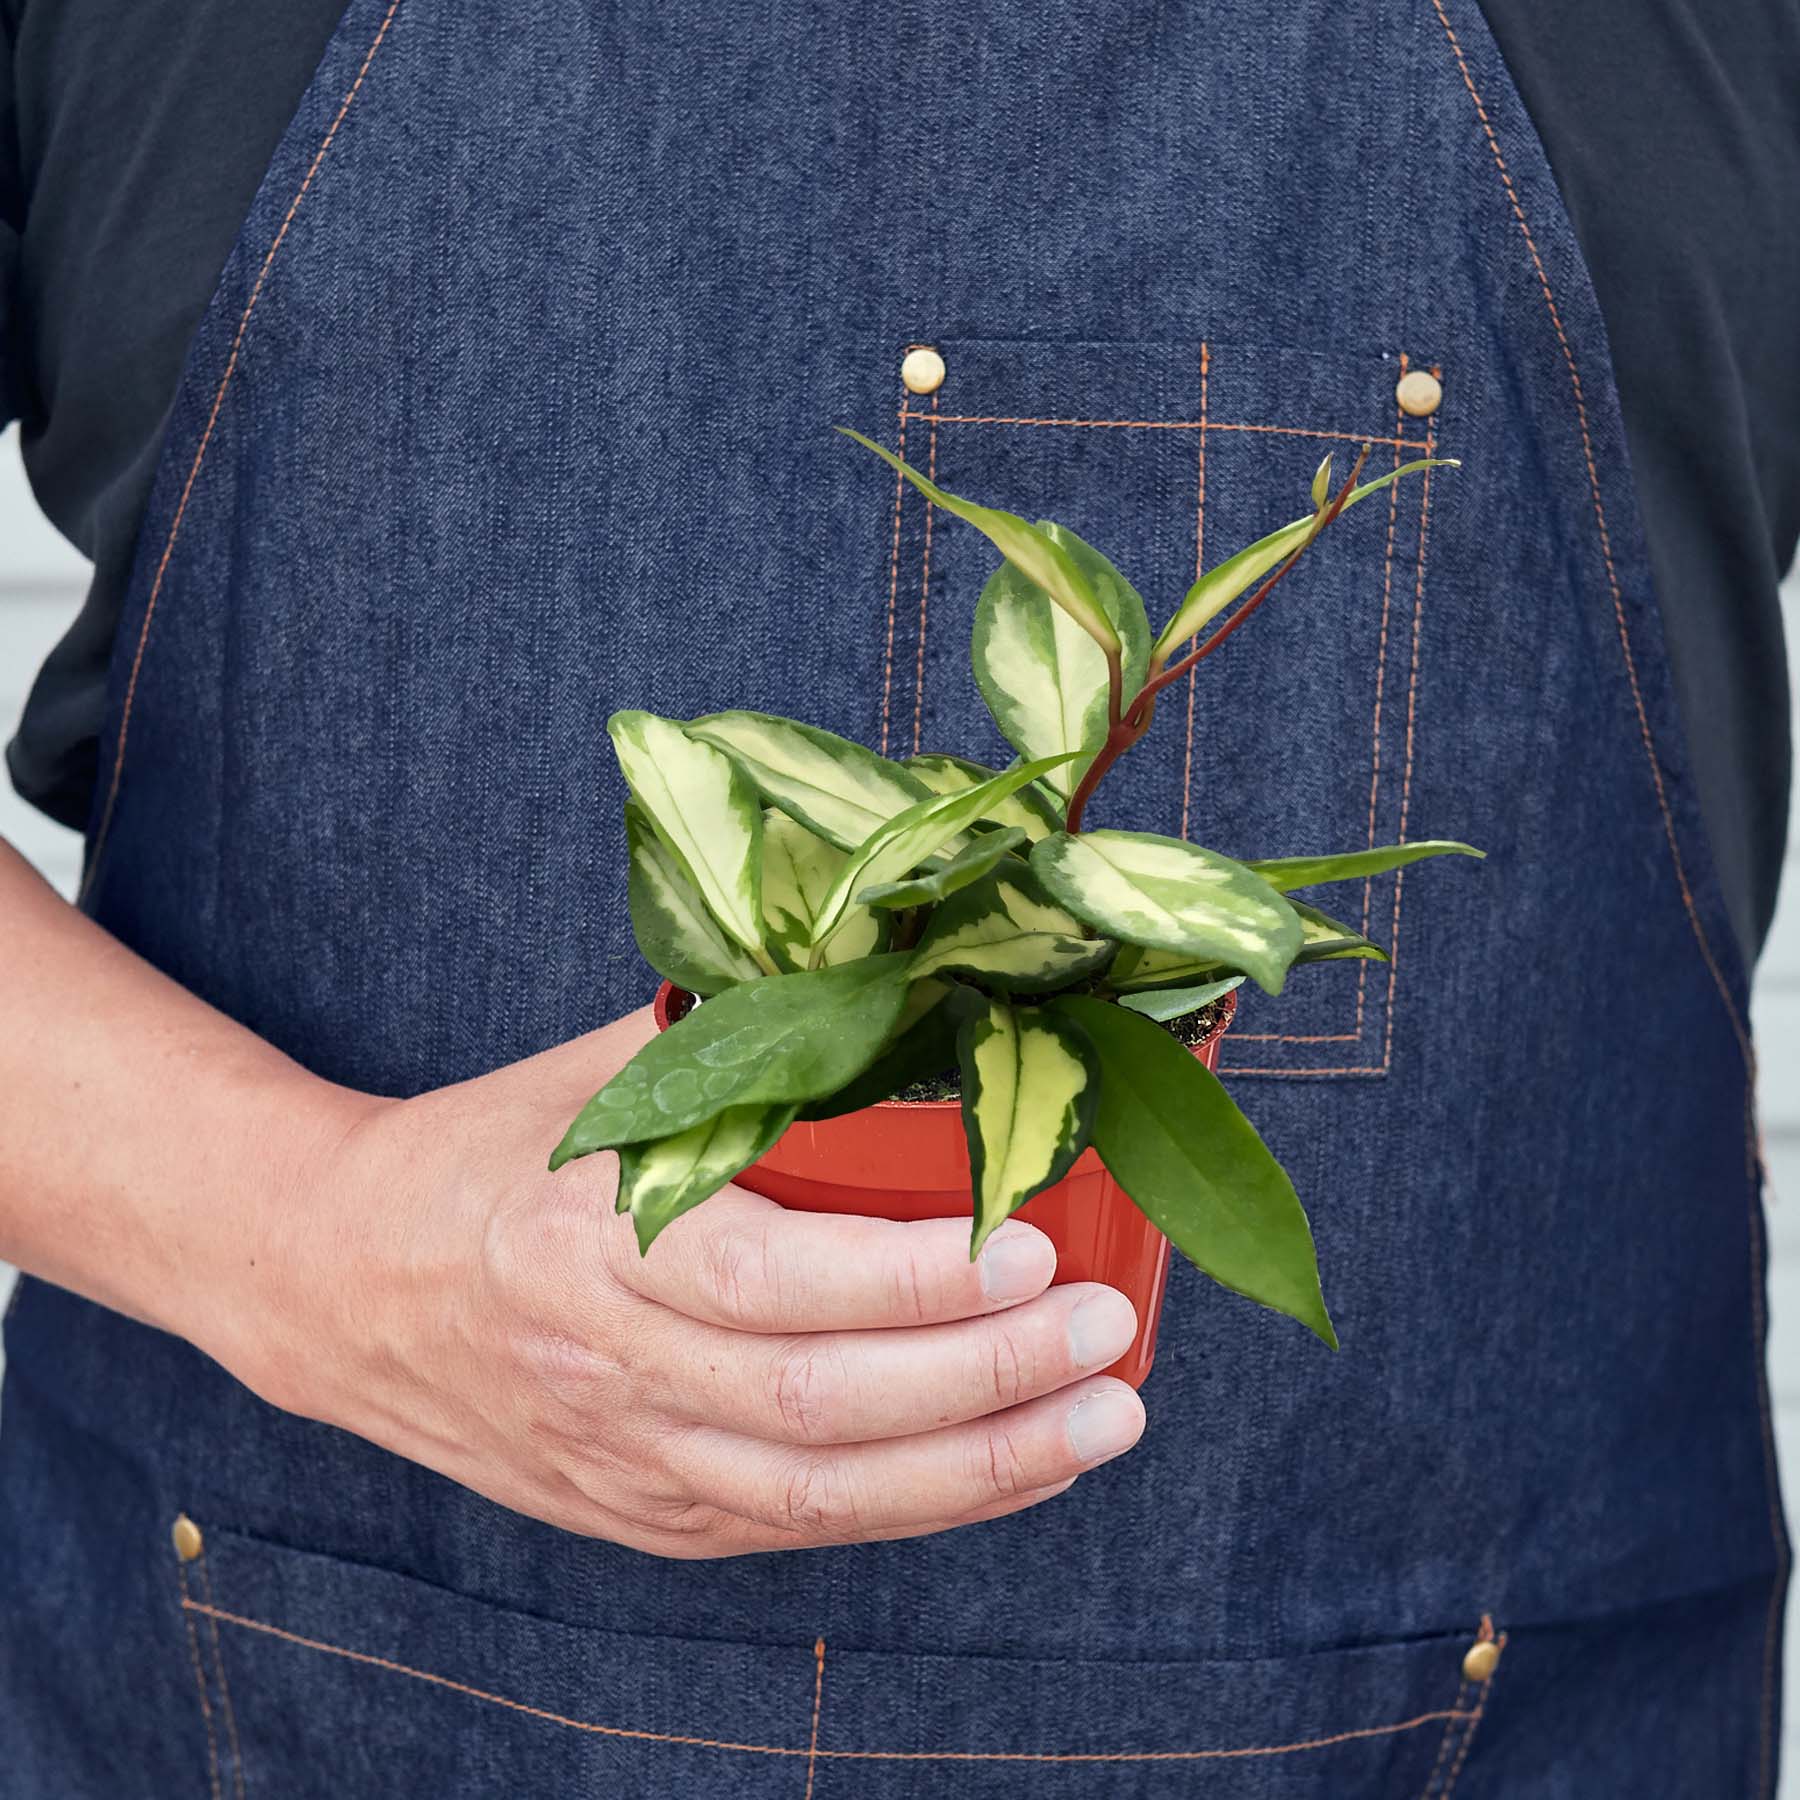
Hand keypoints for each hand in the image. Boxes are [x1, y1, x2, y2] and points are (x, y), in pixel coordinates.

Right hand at [238, 1008, 1147, 1557]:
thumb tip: (903, 975)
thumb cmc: (486, 1151)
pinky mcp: (640, 1515)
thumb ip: (737, 1039)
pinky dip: (919, 1504)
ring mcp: (623, 1460)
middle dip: (983, 1382)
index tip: (1027, 1248)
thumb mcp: (594, 1076)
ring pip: (820, 1497)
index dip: (905, 1281)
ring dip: (980, 1467)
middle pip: (817, 1410)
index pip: (769, 1283)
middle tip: (1108, 1334)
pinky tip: (1014, 1463)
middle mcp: (605, 1370)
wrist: (335, 1279)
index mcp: (585, 1244)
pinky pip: (797, 1529)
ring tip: (1103, 1417)